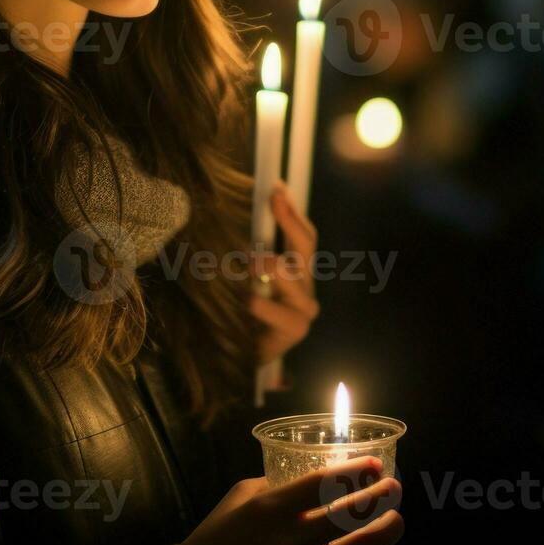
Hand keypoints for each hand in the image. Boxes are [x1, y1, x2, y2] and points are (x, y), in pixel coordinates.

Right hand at [179, 455, 403, 544]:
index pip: (324, 483)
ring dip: (384, 534)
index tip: (374, 464)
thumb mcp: (241, 498)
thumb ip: (275, 485)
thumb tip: (310, 477)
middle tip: (394, 487)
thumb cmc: (220, 535)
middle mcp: (291, 541)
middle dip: (379, 499)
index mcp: (271, 510)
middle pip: (351, 518)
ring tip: (395, 521)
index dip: (355, 471)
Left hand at [251, 179, 320, 365]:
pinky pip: (268, 305)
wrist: (241, 357)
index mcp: (298, 273)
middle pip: (306, 247)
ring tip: (242, 259)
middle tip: (271, 203)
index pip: (305, 236)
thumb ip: (250, 250)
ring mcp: (304, 309)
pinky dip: (249, 298)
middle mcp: (306, 288)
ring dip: (261, 262)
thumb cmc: (243, 314)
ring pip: (287, 272)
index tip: (277, 187)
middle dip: (289, 221)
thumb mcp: (247, 277)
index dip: (293, 211)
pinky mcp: (294, 329)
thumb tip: (241, 212)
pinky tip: (237, 298)